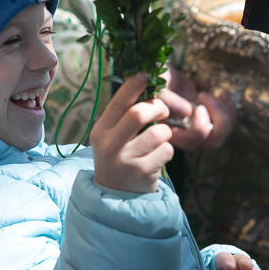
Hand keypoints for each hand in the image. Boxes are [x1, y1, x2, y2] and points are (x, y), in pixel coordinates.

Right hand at [90, 73, 174, 193]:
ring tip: (159, 138)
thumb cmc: (119, 155)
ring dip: (165, 132)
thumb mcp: (112, 136)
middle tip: (163, 111)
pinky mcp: (142, 173)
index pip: (118, 103)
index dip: (133, 86)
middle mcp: (109, 145)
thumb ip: (125, 115)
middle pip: (139, 114)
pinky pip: (167, 151)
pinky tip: (158, 156)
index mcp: (101, 130)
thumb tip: (145, 83)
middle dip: (158, 107)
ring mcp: (126, 161)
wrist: (115, 194)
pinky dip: (167, 150)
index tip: (145, 74)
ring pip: (158, 133)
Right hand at [159, 67, 235, 150]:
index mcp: (169, 133)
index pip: (190, 142)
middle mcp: (185, 135)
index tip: (199, 103)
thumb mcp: (157, 87)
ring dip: (225, 113)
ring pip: (222, 134)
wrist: (161, 73)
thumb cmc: (155, 80)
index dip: (200, 128)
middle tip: (205, 96)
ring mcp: (198, 128)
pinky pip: (227, 123)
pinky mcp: (208, 119)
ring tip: (214, 94)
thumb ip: (168, 100)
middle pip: (212, 142)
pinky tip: (222, 94)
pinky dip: (230, 109)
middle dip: (219, 120)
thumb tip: (186, 112)